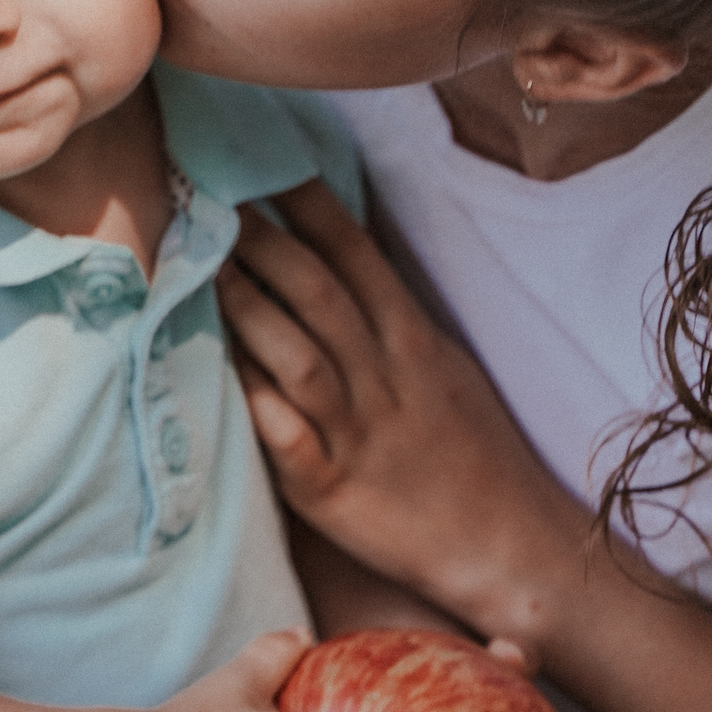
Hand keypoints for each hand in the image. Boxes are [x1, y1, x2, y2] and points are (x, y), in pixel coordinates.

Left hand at [217, 183, 592, 643]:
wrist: (508, 547)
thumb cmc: (468, 450)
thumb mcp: (442, 364)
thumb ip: (391, 311)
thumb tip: (343, 248)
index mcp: (413, 341)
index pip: (357, 258)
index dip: (308, 208)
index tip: (265, 164)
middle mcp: (385, 379)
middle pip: (319, 296)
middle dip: (265, 244)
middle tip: (211, 198)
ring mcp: (358, 435)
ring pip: (299, 360)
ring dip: (250, 312)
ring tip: (203, 271)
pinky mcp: (333, 493)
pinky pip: (293, 446)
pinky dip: (264, 414)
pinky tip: (229, 384)